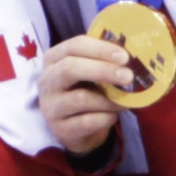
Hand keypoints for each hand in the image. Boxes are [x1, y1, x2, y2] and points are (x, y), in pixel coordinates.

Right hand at [34, 34, 129, 155]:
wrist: (75, 127)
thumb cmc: (85, 90)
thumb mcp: (90, 71)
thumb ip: (103, 59)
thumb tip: (128, 52)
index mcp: (54, 59)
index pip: (74, 46)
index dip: (100, 49)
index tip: (124, 57)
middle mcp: (47, 81)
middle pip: (70, 68)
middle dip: (102, 70)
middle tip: (128, 76)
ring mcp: (51, 106)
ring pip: (81, 98)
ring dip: (109, 100)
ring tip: (125, 102)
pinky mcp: (60, 129)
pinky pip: (87, 122)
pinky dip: (106, 118)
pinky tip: (113, 116)